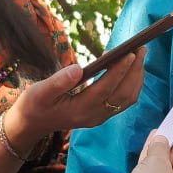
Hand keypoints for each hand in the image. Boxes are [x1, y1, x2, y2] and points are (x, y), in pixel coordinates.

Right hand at [7, 48, 145, 140]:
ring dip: (137, 77)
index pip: (106, 89)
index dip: (120, 71)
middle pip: (123, 94)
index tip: (130, 53)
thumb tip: (78, 68)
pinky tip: (133, 69)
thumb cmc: (34, 105)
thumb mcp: (39, 92)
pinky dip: (132, 84)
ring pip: (127, 99)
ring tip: (140, 54)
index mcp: (80, 109)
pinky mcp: (101, 114)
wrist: (32, 125)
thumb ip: (58, 82)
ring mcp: (100, 117)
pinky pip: (124, 101)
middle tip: (141, 47)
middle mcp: (94, 115)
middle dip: (135, 70)